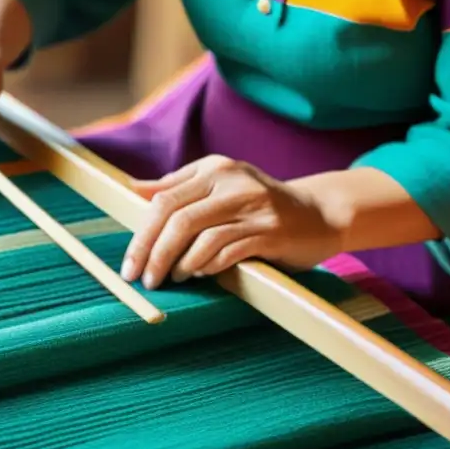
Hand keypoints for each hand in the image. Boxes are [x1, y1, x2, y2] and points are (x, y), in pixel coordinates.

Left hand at [120, 156, 344, 288]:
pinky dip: (208, 266)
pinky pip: (228, 250)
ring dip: (179, 264)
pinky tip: (201, 275)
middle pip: (177, 218)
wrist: (320, 215)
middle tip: (142, 280)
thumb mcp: (220, 186)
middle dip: (152, 252)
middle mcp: (232, 182)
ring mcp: (253, 206)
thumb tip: (132, 190)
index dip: (141, 234)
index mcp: (214, 168)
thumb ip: (179, 188)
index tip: (128, 264)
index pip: (163, 199)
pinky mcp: (271, 231)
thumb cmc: (260, 206)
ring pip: (200, 235)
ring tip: (171, 279)